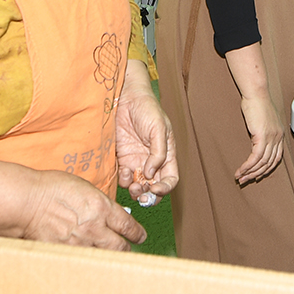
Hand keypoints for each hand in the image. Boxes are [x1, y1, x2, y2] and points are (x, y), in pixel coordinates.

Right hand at [19, 167, 146, 249]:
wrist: (27, 201)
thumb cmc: (51, 188)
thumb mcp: (84, 188)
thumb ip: (99, 203)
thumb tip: (109, 212)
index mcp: (102, 207)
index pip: (128, 226)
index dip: (137, 233)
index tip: (140, 236)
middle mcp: (95, 227)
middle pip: (121, 247)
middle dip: (126, 248)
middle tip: (126, 247)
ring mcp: (79, 242)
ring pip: (103, 256)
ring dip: (107, 255)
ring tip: (106, 253)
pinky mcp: (65, 253)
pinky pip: (82, 260)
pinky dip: (86, 259)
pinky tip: (85, 257)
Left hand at [115, 65, 178, 204]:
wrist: (125, 97)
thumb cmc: (147, 108)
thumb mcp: (159, 128)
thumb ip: (158, 152)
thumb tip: (152, 173)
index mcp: (167, 155)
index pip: (170, 179)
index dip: (165, 188)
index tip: (156, 189)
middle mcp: (152, 161)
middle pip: (154, 187)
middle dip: (149, 195)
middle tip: (142, 195)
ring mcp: (137, 161)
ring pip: (139, 186)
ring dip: (136, 191)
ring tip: (133, 186)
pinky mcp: (122, 158)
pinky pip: (124, 177)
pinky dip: (124, 180)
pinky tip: (124, 173)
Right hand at [235, 95, 285, 184]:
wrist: (256, 93)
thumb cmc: (257, 103)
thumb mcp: (264, 120)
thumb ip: (263, 131)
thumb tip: (256, 141)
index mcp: (280, 135)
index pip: (276, 158)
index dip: (265, 169)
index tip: (255, 175)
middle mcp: (278, 138)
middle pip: (269, 163)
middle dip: (256, 174)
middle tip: (245, 180)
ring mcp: (271, 137)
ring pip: (262, 163)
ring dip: (250, 173)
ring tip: (240, 178)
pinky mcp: (262, 136)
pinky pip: (255, 157)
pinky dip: (247, 166)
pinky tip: (240, 170)